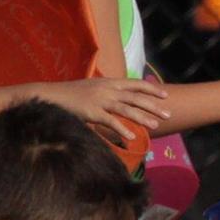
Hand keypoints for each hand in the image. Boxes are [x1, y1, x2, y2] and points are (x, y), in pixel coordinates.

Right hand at [41, 76, 170, 141]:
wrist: (51, 95)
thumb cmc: (72, 95)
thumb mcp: (94, 88)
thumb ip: (108, 92)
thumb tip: (121, 98)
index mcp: (109, 82)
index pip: (135, 84)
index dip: (151, 89)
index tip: (166, 95)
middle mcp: (107, 89)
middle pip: (135, 97)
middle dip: (153, 106)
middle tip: (168, 114)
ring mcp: (99, 100)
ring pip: (126, 109)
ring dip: (142, 117)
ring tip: (156, 125)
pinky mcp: (91, 112)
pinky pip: (110, 121)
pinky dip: (122, 129)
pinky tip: (132, 138)